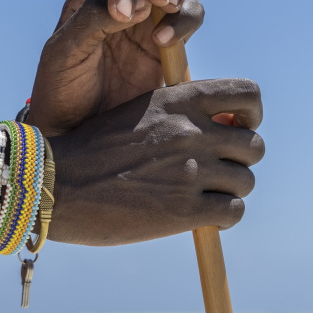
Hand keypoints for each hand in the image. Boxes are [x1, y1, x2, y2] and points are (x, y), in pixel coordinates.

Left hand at [28, 0, 203, 135]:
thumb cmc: (62, 88)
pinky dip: (187, 19)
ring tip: (166, 12)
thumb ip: (91, 22)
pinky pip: (191, 13)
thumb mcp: (63, 53)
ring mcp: (150, 16)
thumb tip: (137, 7)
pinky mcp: (171, 41)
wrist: (79, 130)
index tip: (122, 14)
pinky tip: (165, 43)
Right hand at [46, 79, 263, 244]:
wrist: (58, 185)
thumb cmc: (95, 149)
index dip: (251, 115)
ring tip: (205, 196)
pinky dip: (223, 217)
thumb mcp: (138, 113)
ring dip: (230, 190)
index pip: (249, 95)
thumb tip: (225, 125)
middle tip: (216, 171)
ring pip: (246, 180)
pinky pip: (234, 211)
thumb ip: (179, 112)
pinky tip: (203, 218)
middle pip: (254, 145)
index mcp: (179, 100)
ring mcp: (190, 170)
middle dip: (239, 160)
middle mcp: (190, 131)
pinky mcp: (185, 210)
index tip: (236, 129)